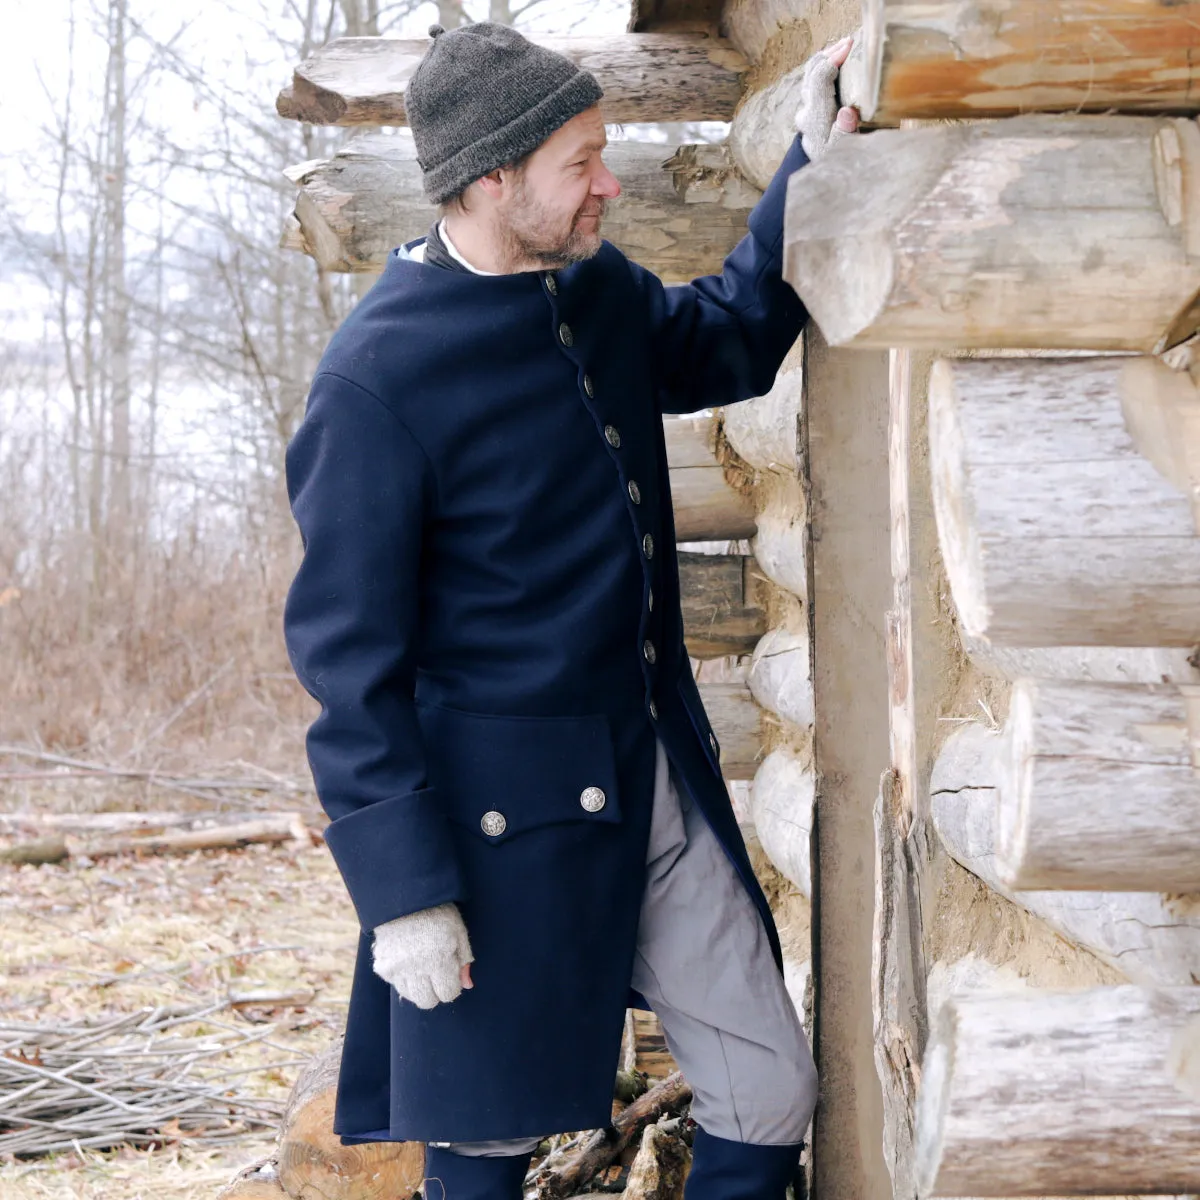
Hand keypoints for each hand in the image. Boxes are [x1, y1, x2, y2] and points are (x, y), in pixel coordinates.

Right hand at [371, 902, 474, 1009]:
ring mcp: (398, 968)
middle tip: (437, 974)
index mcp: (440, 958)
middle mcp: (417, 967)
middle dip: (436, 992)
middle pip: (427, 1001)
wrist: (404, 897)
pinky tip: (409, 964)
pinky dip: (404, 979)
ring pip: (411, 996)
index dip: (452, 986)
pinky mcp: (383, 966)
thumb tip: (467, 985)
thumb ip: (463, 959)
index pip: (448, 993)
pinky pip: (396, 985)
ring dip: (419, 988)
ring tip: (423, 970)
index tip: (450, 975)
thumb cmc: (437, 912)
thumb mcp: (458, 931)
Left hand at [794, 35, 860, 161]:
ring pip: (811, 72)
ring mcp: (805, 106)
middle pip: (812, 72)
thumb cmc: (837, 158)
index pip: (819, 80)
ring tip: (846, 45)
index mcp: (816, 118)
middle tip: (850, 41)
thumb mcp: (843, 150)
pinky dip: (825, 63)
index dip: (833, 60)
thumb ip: (845, 133)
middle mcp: (806, 109)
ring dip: (827, 56)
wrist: (821, 168)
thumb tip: (846, 113)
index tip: (850, 47)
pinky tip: (838, 55)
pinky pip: (813, 77)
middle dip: (831, 54)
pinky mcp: (808, 104)